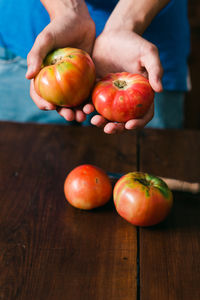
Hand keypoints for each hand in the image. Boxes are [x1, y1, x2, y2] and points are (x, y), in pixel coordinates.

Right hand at [26, 3, 95, 121]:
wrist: (79, 21)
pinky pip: (88, 93)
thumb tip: (28, 76)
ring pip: (74, 102)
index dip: (43, 103)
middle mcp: (57, 82)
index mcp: (43, 76)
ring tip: (85, 115)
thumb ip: (35, 56)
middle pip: (58, 103)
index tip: (51, 107)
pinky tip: (94, 106)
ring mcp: (72, 83)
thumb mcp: (45, 39)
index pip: (39, 94)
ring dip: (78, 111)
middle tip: (71, 117)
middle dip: (64, 113)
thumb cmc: (59, 28)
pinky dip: (90, 101)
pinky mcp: (86, 80)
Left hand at [91, 29, 162, 132]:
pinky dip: (89, 109)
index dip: (138, 123)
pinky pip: (93, 103)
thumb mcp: (148, 53)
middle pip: (123, 120)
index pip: (144, 114)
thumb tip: (160, 90)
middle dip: (116, 128)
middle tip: (107, 128)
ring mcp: (111, 96)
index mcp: (142, 94)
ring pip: (107, 115)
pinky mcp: (97, 90)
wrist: (113, 34)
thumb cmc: (134, 42)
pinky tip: (84, 109)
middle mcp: (127, 99)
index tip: (129, 125)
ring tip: (93, 120)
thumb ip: (155, 69)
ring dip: (101, 122)